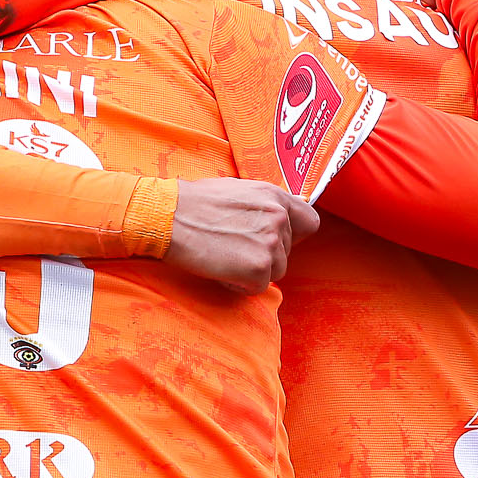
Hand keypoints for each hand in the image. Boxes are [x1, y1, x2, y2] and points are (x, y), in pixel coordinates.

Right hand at [163, 179, 318, 291]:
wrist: (168, 217)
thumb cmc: (192, 203)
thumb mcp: (236, 189)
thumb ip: (264, 202)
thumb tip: (286, 208)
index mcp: (275, 196)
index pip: (310, 222)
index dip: (293, 235)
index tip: (274, 241)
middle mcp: (279, 217)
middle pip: (287, 253)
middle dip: (262, 256)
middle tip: (231, 247)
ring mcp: (271, 243)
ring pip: (275, 272)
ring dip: (252, 271)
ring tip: (223, 256)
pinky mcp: (259, 267)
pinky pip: (258, 288)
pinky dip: (238, 285)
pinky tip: (219, 268)